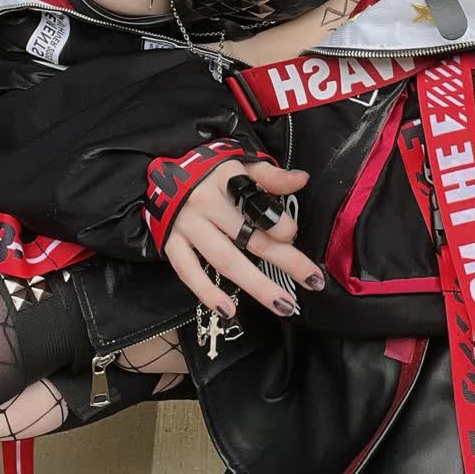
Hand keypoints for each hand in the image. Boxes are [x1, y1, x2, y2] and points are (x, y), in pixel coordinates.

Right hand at [161, 160, 321, 320]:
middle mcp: (206, 204)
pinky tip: (229, 310)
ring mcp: (188, 226)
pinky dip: (207, 293)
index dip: (282, 225)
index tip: (294, 236)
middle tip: (313, 281)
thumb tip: (302, 180)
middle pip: (252, 238)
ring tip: (283, 304)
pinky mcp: (171, 243)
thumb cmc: (208, 172)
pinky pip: (189, 272)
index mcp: (227, 180)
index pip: (260, 206)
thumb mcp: (238, 163)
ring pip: (226, 260)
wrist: (161, 174)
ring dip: (256, 285)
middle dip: (286, 261)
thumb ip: (270, 175)